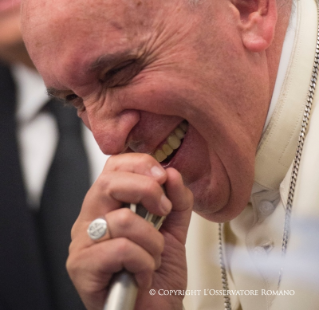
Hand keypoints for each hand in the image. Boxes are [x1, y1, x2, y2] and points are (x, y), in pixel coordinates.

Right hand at [66, 153, 192, 309]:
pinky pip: (121, 249)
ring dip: (152, 242)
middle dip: (147, 191)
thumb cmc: (158, 273)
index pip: (114, 165)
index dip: (141, 164)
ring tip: (152, 257)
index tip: (163, 179)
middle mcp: (91, 217)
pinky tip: (142, 274)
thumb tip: (172, 174)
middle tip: (163, 212)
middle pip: (109, 182)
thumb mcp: (174, 230)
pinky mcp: (81, 266)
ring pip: (122, 219)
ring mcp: (82, 241)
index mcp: (109, 204)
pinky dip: (144, 263)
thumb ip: (177, 201)